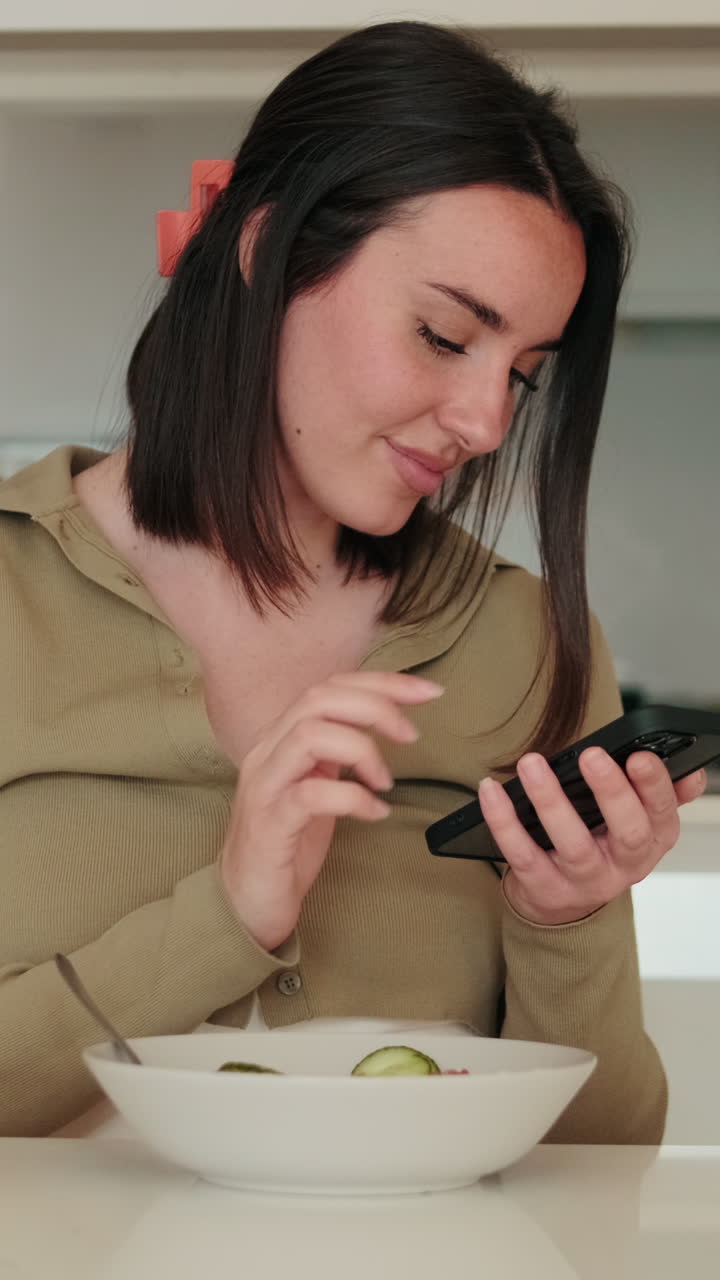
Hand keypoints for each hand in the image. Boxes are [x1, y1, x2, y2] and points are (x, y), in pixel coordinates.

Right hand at [219, 671, 442, 949]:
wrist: (245, 900)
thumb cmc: (288, 842)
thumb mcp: (317, 783)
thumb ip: (338, 751)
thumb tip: (385, 720)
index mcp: (282, 739)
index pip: (329, 687)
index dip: (381, 682)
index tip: (427, 691)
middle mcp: (267, 752)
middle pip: (318, 700)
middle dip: (375, 706)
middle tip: (411, 735)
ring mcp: (265, 786)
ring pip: (309, 736)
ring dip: (361, 749)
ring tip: (386, 781)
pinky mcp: (269, 825)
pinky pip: (311, 795)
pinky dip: (352, 797)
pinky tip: (376, 813)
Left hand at [478, 748, 707, 925]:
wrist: (563, 903)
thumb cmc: (601, 847)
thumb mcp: (639, 825)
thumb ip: (662, 796)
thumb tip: (691, 772)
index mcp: (653, 842)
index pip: (662, 814)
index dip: (655, 786)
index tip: (639, 756)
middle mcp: (624, 866)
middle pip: (627, 832)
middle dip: (612, 792)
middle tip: (591, 754)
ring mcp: (584, 882)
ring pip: (572, 844)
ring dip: (551, 800)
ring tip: (532, 764)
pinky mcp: (543, 889)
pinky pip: (522, 854)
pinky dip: (503, 820)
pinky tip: (491, 790)